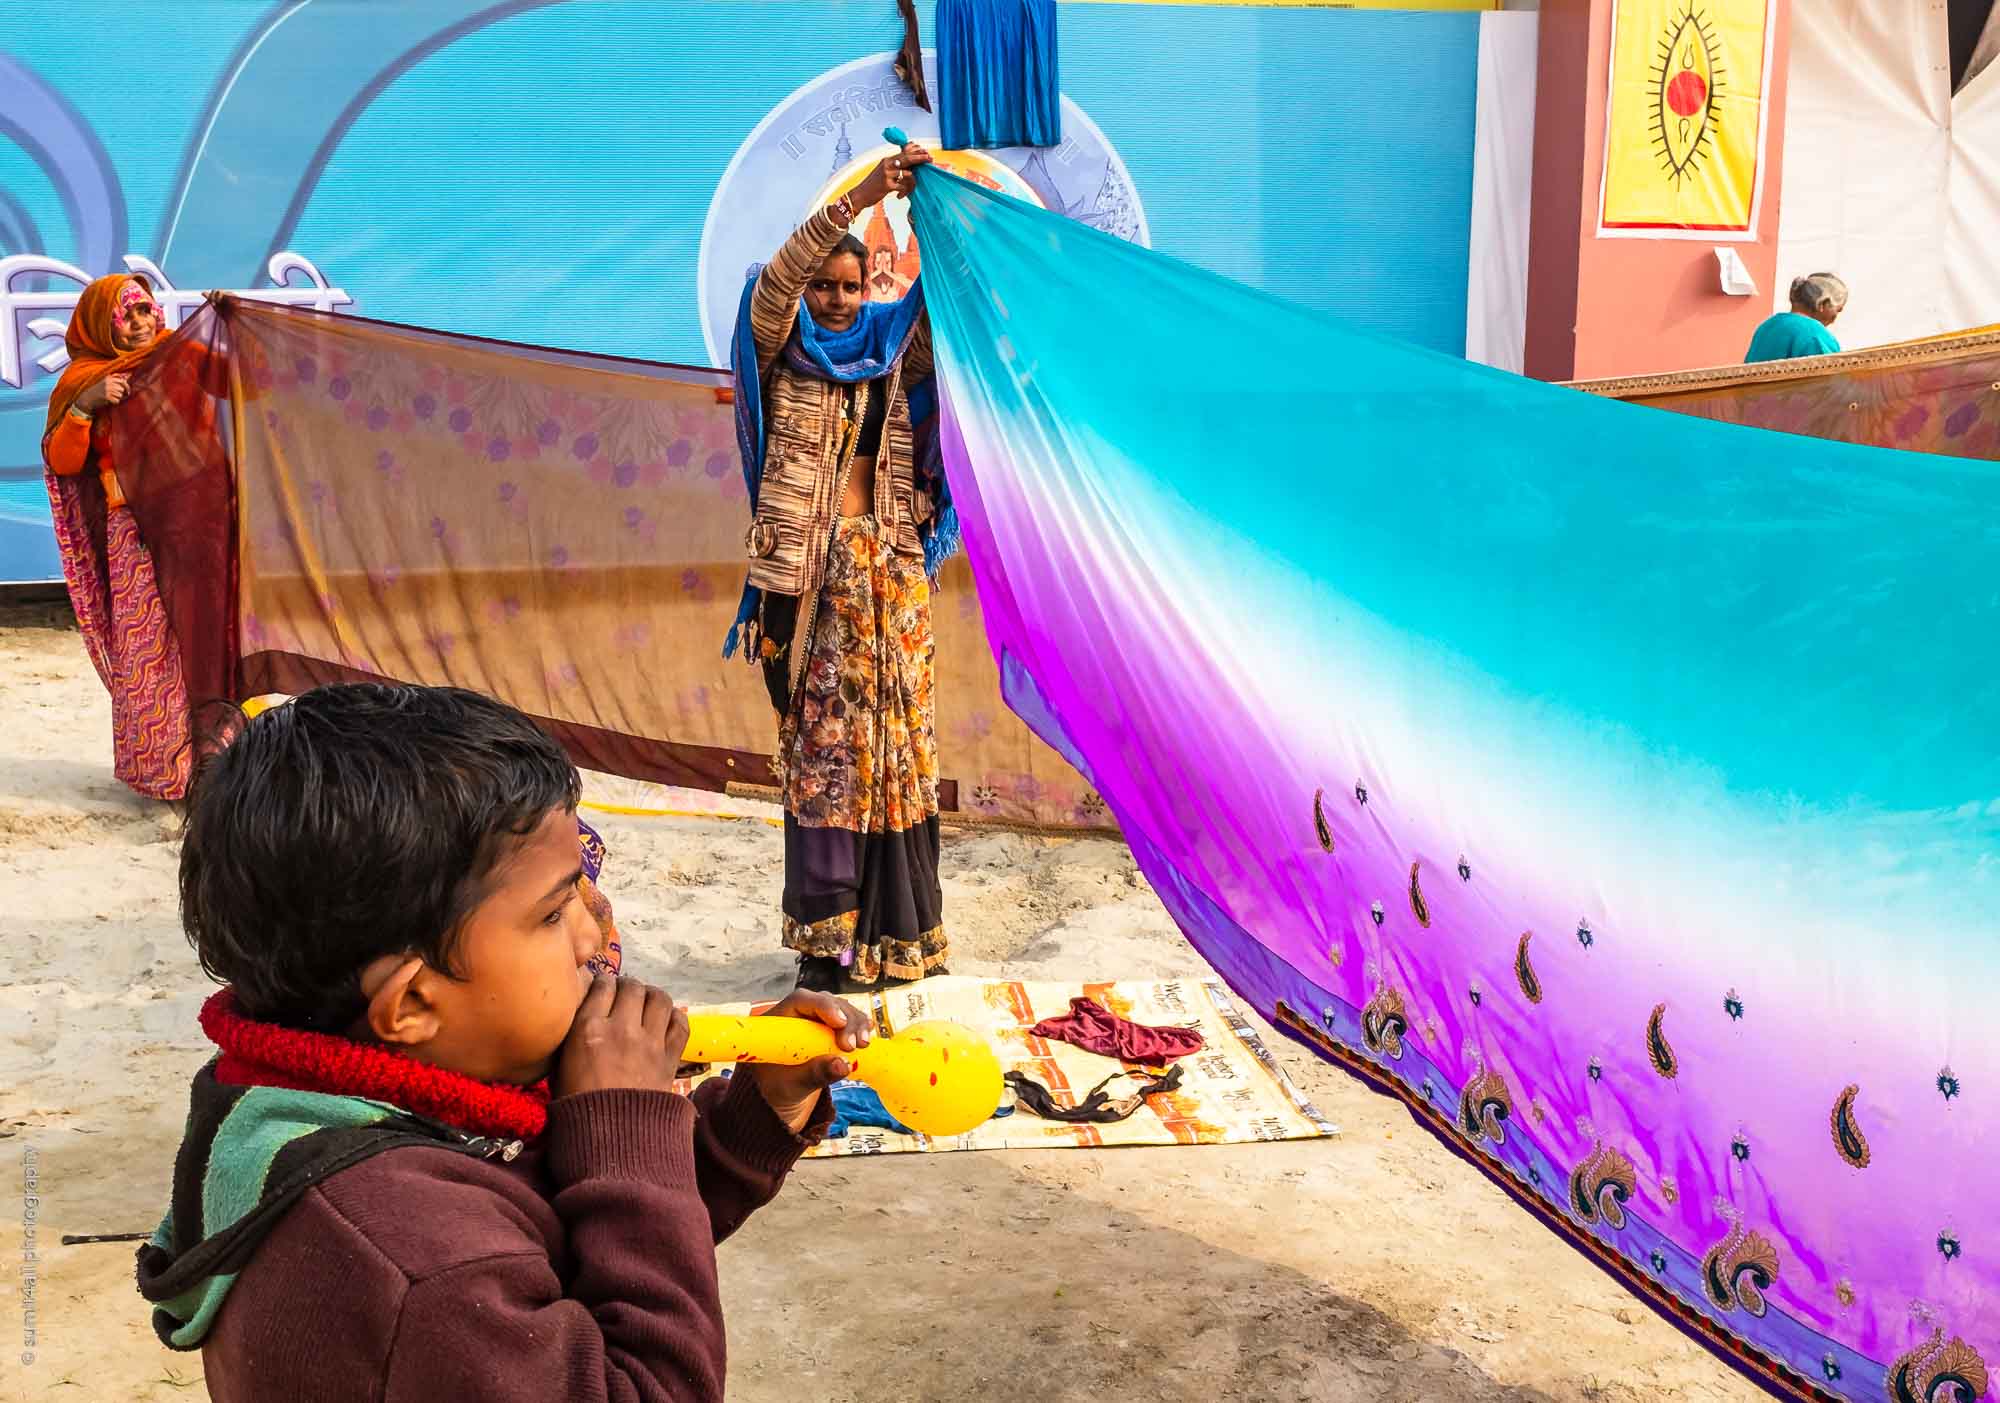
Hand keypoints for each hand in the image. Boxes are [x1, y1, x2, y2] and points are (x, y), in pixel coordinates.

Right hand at [72, 373, 129, 414]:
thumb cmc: (97, 390)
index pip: (122, 381)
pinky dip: (114, 402)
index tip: (127, 391)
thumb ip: (116, 378)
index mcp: (108, 378)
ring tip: (110, 397)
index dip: (126, 387)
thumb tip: (129, 374)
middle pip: (122, 389)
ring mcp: (107, 389)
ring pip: (120, 395)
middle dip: (120, 394)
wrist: (86, 398)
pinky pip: (117, 401)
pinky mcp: (106, 396)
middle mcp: (108, 382)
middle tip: (115, 395)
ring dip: (117, 398)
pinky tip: (109, 401)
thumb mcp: (105, 382)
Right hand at [553, 974, 689, 1097]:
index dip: (603, 982)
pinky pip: (680, 1023)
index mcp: (588, 1029)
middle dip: (628, 986)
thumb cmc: (576, 1109)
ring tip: (646, 1002)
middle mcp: (621, 1029)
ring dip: (652, 996)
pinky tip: (666, 1020)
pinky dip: (675, 1016)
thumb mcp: (560, 1068)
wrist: (611, 1144)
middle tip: (624, 994)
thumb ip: (572, 1037)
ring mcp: (649, 1042)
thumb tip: (580, 1014)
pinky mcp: (670, 1058)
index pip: (601, 985)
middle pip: (632, 986)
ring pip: (659, 998)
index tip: (602, 987)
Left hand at [746, 989, 871, 1132]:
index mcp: (778, 1021)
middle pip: (826, 1003)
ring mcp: (815, 1021)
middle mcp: (797, 1015)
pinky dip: (858, 1029)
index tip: (840, 1022)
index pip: (800, 1000)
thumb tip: (843, 1065)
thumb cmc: (776, 1089)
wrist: (780, 1099)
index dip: (823, 1006)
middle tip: (854, 1045)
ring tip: (863, 1044)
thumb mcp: (791, 1085)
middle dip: (846, 1020)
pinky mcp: (829, 1031)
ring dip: (856, 1024)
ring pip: (841, 1010)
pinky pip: (848, 1022)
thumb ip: (815, 1074)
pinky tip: (867, 1034)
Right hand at [851, 141, 932, 208]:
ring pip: (908, 174)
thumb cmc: (874, 185)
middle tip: (930, 158)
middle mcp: (887, 164)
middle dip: (920, 158)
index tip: (925, 151)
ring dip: (911, 184)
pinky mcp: (886, 185)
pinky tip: (899, 197)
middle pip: (907, 158)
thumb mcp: (883, 172)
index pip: (904, 152)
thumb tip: (909, 166)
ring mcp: (886, 174)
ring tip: (907, 191)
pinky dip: (904, 192)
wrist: (860, 195)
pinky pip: (902, 186)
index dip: (916, 151)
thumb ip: (894, 167)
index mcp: (887, 160)